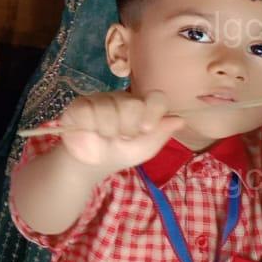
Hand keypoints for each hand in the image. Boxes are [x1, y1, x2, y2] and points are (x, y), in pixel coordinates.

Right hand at [53, 91, 183, 174]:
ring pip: (108, 107)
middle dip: (128, 126)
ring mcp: (101, 99)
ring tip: (105, 136)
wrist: (93, 163)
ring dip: (107, 129)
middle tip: (122, 137)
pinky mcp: (80, 104)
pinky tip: (90, 131)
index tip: (145, 129)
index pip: (156, 97)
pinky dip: (90, 125)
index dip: (153, 111)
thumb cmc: (122, 153)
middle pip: (132, 103)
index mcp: (143, 107)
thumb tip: (180, 120)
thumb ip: (161, 133)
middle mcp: (123, 99)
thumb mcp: (145, 148)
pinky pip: (87, 110)